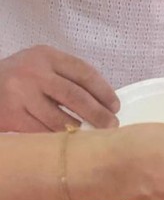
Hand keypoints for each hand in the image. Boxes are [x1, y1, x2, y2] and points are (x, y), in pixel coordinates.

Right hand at [0, 46, 118, 131]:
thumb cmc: (17, 79)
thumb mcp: (39, 66)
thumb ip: (64, 76)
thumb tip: (102, 102)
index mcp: (46, 56)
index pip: (84, 72)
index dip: (104, 91)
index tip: (115, 106)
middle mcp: (33, 72)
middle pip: (75, 96)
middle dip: (98, 113)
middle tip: (111, 126)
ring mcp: (20, 94)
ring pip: (60, 119)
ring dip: (79, 132)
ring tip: (91, 137)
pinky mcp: (11, 115)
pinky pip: (42, 133)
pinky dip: (58, 140)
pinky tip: (67, 143)